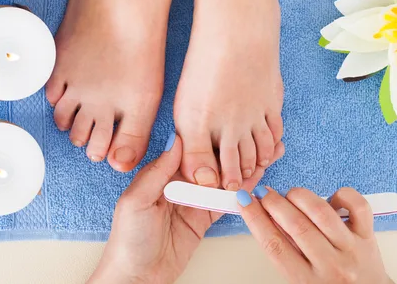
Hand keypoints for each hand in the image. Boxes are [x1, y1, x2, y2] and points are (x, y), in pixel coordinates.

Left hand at [88, 134, 284, 283]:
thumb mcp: (137, 201)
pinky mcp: (203, 219)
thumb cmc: (128, 240)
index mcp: (162, 174)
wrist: (136, 277)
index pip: (192, 150)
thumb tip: (176, 140)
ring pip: (223, 181)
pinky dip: (242, 193)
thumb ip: (158, 171)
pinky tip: (258, 180)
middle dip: (234, 151)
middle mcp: (180, 183)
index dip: (214, 139)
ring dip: (244, 169)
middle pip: (213, 163)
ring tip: (268, 154)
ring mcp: (194, 201)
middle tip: (259, 138)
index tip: (233, 126)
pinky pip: (225, 203)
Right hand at [238, 186, 393, 283]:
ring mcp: (351, 249)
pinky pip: (357, 206)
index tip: (244, 201)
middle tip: (263, 193)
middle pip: (295, 225)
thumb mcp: (300, 280)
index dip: (255, 219)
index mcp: (307, 282)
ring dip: (299, 196)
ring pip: (321, 212)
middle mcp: (330, 266)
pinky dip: (341, 195)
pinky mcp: (368, 236)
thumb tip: (267, 218)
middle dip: (273, 203)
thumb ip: (285, 253)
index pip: (274, 245)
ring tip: (289, 195)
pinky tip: (328, 199)